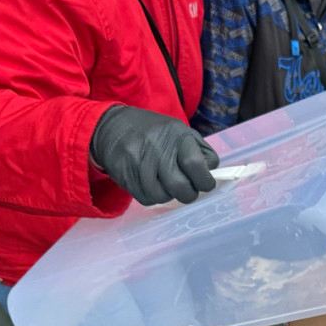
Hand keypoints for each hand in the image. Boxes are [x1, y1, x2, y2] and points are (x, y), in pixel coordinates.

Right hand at [90, 106, 219, 205]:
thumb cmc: (156, 133)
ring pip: (163, 196)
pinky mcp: (125, 175)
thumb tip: (212, 174)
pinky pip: (146, 198)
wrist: (113, 126)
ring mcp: (139, 162)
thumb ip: (201, 152)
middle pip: (180, 187)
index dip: (205, 181)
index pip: (196, 165)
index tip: (205, 184)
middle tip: (187, 190)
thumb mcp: (182, 132)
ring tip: (167, 184)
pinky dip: (153, 197)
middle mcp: (157, 147)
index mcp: (176, 135)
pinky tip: (152, 184)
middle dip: (188, 194)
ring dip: (169, 195)